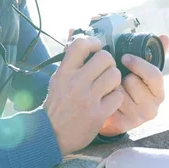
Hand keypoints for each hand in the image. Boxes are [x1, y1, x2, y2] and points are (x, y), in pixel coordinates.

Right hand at [43, 35, 123, 155]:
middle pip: (105, 57)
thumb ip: (70, 60)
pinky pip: (117, 96)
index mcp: (64, 72)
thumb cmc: (57, 104)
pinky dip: (115, 98)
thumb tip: (75, 34)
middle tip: (104, 70)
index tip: (96, 48)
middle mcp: (76, 83)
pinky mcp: (98, 114)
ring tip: (108, 85)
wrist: (51, 134)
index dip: (93, 42)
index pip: (81, 44)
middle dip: (108, 62)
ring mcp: (88, 99)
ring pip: (114, 75)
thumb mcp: (58, 79)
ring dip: (114, 79)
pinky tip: (108, 100)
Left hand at [99, 34, 168, 136]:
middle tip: (119, 77)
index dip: (138, 64)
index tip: (125, 57)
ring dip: (112, 85)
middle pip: (133, 82)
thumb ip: (153, 54)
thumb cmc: (129, 88)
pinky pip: (109, 102)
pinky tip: (105, 97)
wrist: (115, 113)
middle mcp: (152, 109)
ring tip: (112, 87)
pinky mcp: (122, 125)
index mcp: (159, 93)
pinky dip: (104, 96)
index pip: (154, 75)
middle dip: (122, 76)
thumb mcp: (141, 71)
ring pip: (119, 91)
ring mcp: (137, 118)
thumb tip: (165, 37)